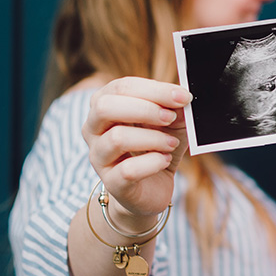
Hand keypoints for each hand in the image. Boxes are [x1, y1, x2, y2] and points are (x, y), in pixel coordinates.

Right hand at [82, 77, 192, 228]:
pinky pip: (128, 170)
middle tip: (170, 117)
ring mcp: (98, 157)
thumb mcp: (171, 122)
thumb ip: (174, 107)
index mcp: (105, 105)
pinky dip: (153, 163)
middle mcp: (93, 129)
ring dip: (153, 138)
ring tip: (171, 144)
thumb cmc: (157, 146)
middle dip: (145, 109)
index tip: (182, 96)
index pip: (122, 87)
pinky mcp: (111, 182)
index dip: (154, 89)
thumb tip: (182, 95)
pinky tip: (164, 160)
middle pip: (105, 107)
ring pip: (117, 138)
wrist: (152, 188)